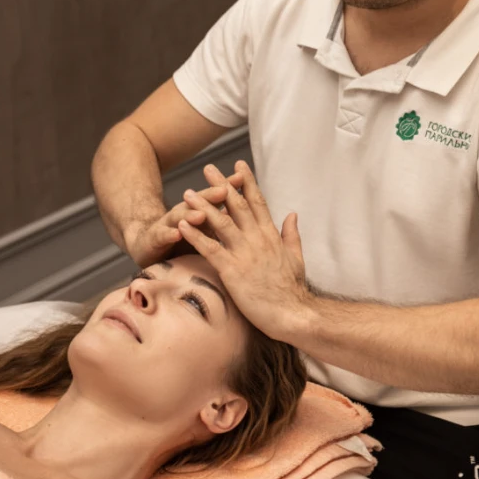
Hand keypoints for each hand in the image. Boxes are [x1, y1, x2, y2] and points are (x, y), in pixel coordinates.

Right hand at [124, 168, 243, 266]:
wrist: (146, 245)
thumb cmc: (184, 238)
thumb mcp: (206, 228)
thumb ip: (225, 217)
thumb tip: (252, 206)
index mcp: (200, 211)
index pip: (215, 198)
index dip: (228, 187)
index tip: (242, 177)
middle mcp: (184, 214)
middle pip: (198, 203)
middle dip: (210, 195)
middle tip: (223, 190)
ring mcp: (167, 225)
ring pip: (180, 217)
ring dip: (190, 215)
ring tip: (200, 214)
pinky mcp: (153, 240)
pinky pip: (162, 237)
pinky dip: (169, 234)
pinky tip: (176, 232)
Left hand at [176, 160, 313, 340]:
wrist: (293, 313)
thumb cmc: (293, 290)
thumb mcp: (296, 257)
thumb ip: (291, 234)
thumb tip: (291, 214)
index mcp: (270, 236)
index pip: (257, 202)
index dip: (247, 182)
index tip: (238, 165)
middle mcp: (257, 239)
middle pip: (237, 206)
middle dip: (222, 185)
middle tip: (208, 168)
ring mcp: (244, 254)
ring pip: (221, 223)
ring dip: (203, 206)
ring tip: (188, 192)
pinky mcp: (232, 271)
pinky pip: (210, 249)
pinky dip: (195, 235)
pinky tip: (182, 225)